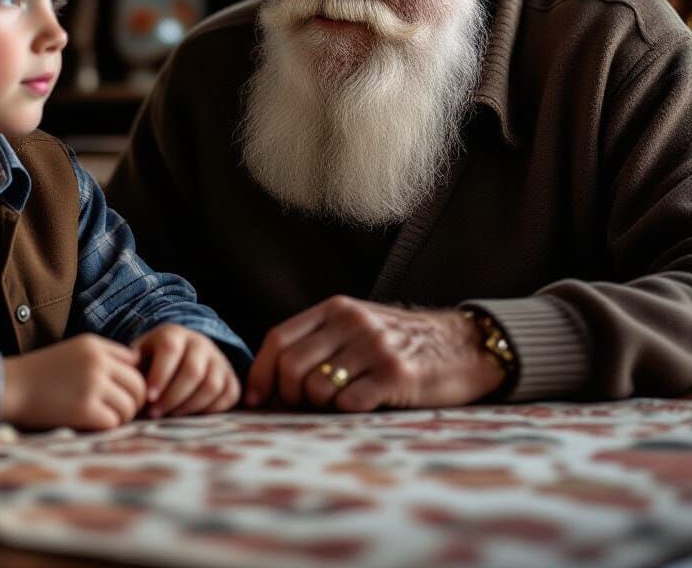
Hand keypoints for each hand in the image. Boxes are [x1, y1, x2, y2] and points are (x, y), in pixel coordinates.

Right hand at [0, 334, 146, 430]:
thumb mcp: (72, 351)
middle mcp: (97, 362)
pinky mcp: (84, 410)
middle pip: (139, 384)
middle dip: (134, 401)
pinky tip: (93, 426)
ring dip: (122, 417)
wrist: (9, 388)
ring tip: (106, 419)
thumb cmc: (41, 374)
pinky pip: (114, 422)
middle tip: (120, 412)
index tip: (121, 392)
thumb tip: (136, 372)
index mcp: (95, 345)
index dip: (131, 379)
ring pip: (130, 405)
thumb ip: (102, 357)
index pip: (134, 361)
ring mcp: (92, 385)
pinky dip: (107, 427)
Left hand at [132, 325, 239, 417]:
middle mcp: (200, 343)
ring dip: (189, 407)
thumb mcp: (140, 358)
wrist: (181, 356)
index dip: (160, 375)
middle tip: (155, 415)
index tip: (149, 398)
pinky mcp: (231, 378)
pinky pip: (227, 396)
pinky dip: (210, 410)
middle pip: (193, 371)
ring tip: (170, 417)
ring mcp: (219, 360)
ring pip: (211, 385)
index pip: (170, 350)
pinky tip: (190, 417)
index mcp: (174, 334)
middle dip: (172, 397)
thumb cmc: (152, 362)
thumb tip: (127, 381)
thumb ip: (132, 368)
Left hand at [245, 296, 504, 411]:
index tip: (257, 400)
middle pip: (291, 367)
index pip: (278, 339)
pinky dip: (347, 411)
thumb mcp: (357, 326)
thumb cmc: (401, 342)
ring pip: (317, 388)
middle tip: (302, 408)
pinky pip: (349, 403)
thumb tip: (270, 382)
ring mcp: (374, 347)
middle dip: (289, 396)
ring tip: (341, 402)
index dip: (261, 373)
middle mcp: (352, 322)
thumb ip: (318, 342)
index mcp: (335, 308)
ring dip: (320, 406)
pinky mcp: (396, 375)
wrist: (464, 345)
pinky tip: (364, 404)